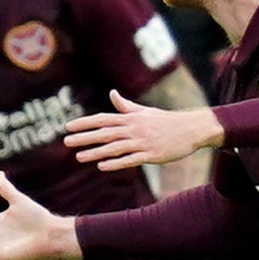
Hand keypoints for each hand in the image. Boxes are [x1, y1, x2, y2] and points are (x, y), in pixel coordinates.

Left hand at [63, 90, 223, 170]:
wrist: (192, 129)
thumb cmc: (167, 121)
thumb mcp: (145, 111)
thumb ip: (126, 105)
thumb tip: (112, 93)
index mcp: (131, 118)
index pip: (103, 119)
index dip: (85, 123)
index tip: (68, 126)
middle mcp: (134, 129)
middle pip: (104, 133)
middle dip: (84, 137)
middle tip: (66, 142)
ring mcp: (142, 142)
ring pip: (114, 147)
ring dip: (95, 152)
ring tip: (79, 157)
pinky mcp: (151, 154)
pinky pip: (130, 159)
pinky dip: (115, 163)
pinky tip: (102, 166)